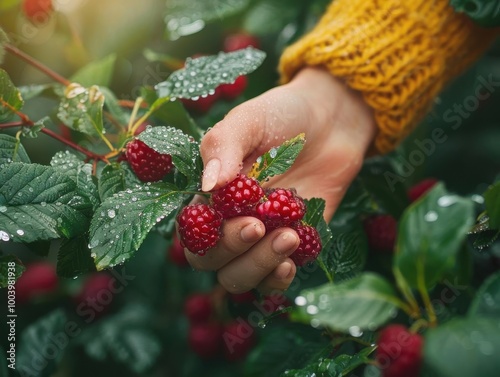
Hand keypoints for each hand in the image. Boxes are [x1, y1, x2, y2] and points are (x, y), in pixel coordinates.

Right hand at [185, 67, 376, 293]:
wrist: (331, 121)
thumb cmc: (283, 114)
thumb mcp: (249, 120)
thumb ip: (223, 147)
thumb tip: (208, 186)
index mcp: (212, 195)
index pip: (194, 234)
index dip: (212, 239)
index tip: (246, 221)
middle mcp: (232, 220)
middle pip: (214, 262)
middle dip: (237, 253)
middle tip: (261, 227)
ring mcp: (262, 236)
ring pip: (243, 276)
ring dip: (260, 268)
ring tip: (289, 239)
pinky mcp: (293, 245)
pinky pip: (277, 277)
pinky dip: (280, 279)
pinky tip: (292, 263)